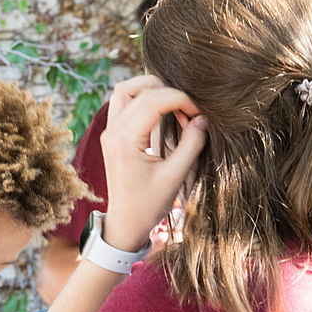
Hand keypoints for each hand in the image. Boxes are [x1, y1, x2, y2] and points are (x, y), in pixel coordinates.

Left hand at [100, 75, 206, 251]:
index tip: (199, 113)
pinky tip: (163, 114)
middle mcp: (112, 132)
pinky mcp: (112, 134)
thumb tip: (202, 118)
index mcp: (125, 142)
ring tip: (175, 106)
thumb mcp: (175, 177)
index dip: (181, 99)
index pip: (153, 101)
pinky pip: (124, 102)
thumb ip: (192, 144)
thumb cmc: (149, 205)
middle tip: (188, 111)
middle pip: (139, 89)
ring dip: (152, 90)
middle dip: (169, 92)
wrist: (125, 223)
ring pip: (126, 90)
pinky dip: (144, 100)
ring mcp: (109, 131)